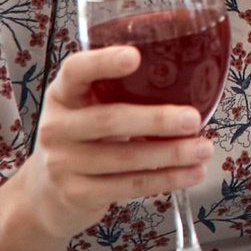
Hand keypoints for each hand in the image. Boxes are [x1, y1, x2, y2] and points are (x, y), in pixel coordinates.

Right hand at [17, 46, 211, 240]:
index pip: (76, 71)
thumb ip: (120, 93)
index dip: (103, 62)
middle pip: (109, 120)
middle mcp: (57, 126)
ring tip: (204, 149)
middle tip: (193, 119)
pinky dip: (165, 179)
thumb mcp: (88, 108)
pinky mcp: (77, 193)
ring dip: (170, 154)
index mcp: (63, 94)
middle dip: (157, 120)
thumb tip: (193, 80)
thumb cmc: (83, 138)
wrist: (46, 194)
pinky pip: (128, 186)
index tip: (135, 56)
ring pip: (124, 158)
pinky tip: (191, 173)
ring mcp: (63, 163)